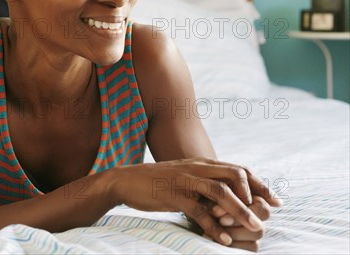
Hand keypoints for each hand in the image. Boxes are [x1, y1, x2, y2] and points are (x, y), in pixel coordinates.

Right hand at [112, 158, 276, 246]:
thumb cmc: (159, 182)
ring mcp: (186, 180)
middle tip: (268, 214)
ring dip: (241, 210)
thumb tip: (230, 198)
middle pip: (236, 175)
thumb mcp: (186, 177)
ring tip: (255, 227)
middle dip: (257, 195)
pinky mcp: (174, 195)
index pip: (239, 169)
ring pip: (221, 192)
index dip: (261, 184)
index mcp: (203, 163)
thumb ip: (206, 183)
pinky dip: (213, 227)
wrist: (127, 180)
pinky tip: (222, 241)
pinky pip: (199, 212)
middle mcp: (198, 168)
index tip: (277, 201)